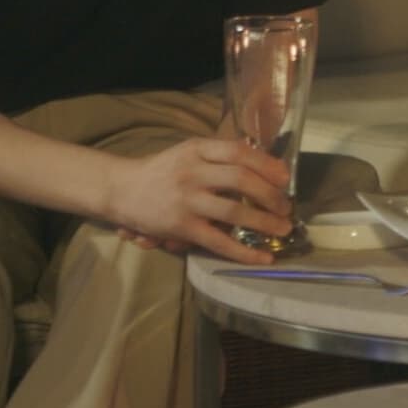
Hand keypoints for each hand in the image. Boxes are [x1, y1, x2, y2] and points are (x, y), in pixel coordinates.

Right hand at [107, 137, 293, 264]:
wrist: (120, 189)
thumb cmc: (161, 170)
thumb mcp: (188, 152)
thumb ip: (218, 156)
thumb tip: (263, 166)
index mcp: (197, 149)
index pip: (239, 152)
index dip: (267, 164)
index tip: (285, 177)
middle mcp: (193, 172)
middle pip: (241, 179)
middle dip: (271, 194)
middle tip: (287, 206)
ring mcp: (187, 200)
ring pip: (234, 211)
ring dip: (265, 221)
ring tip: (283, 228)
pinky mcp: (182, 227)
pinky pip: (218, 241)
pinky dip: (243, 251)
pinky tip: (261, 257)